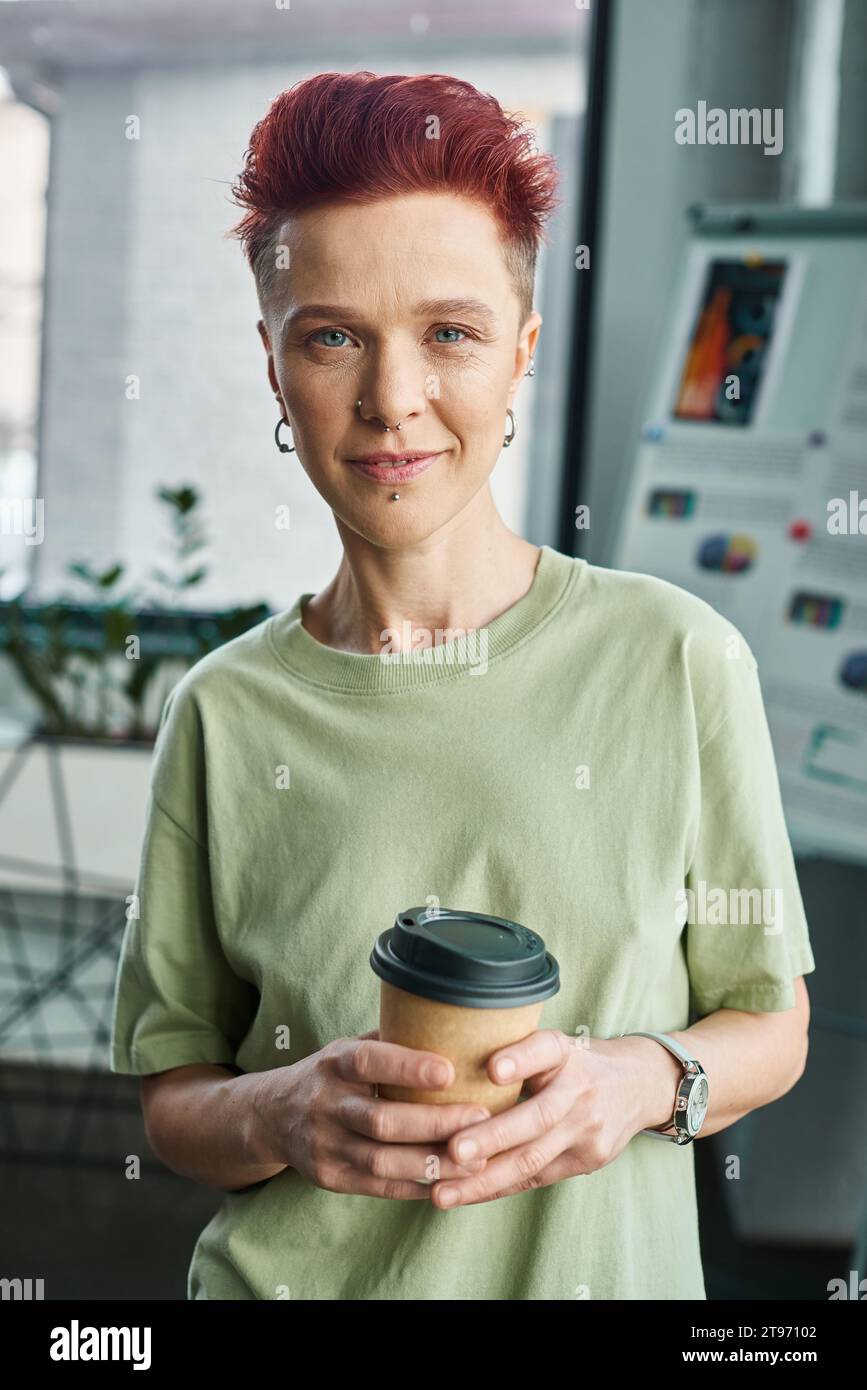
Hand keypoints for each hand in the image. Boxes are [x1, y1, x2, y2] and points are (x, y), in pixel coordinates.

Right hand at [248, 1028, 491, 1199]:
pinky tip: (450, 1180)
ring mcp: (324, 1145)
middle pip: (382, 1120)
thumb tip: (452, 1021)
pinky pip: (378, 1187)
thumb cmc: (331, 1075)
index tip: (450, 1070)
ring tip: (476, 1158)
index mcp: (335, 1064)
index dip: (408, 1067)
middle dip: (435, 1122)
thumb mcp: (349, 1047)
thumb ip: (392, 1040)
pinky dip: (416, 1186)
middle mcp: (326, 1104)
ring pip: (382, 1161)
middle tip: (481, 1118)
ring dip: (433, 1162)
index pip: (369, 1061)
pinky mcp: (330, 1177)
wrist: (272, 1115)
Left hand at [428, 1029, 677, 1209]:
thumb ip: (517, 1052)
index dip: (519, 1059)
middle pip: (536, 1118)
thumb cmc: (580, 1060)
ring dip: (484, 1180)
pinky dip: (498, 1188)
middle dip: (491, 1139)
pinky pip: (536, 1178)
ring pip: (533, 1159)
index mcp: (567, 1053)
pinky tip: (465, 1195)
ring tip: (443, 1192)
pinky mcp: (588, 1161)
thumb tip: (454, 1067)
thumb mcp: (556, 1042)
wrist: (642, 1084)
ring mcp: (588, 1131)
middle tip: (452, 1151)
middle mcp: (580, 1092)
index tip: (493, 1069)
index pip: (545, 1051)